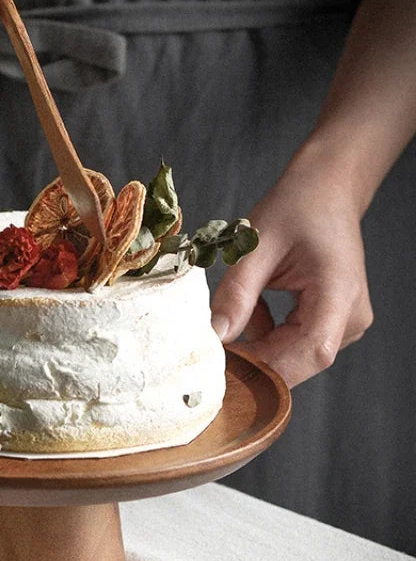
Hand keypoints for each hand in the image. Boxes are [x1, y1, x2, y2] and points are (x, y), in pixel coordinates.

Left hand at [209, 150, 373, 387]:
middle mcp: (350, 317)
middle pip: (297, 361)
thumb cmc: (296, 209)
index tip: (223, 368)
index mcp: (340, 293)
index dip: (266, 368)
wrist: (325, 192)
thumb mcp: (256, 246)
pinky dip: (265, 334)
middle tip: (211, 349)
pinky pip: (291, 346)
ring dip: (256, 343)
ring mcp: (343, 324)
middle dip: (252, 359)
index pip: (310, 352)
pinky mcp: (330, 325)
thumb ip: (236, 294)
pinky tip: (257, 307)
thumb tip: (216, 337)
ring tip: (242, 305)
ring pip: (290, 356)